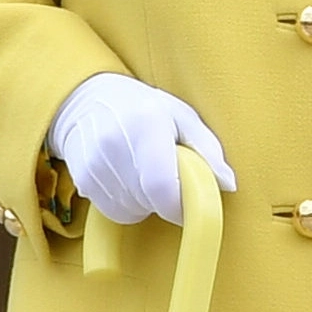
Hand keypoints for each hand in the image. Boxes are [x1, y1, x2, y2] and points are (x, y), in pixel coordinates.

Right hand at [47, 72, 239, 226]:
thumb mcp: (183, 116)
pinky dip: (128, 203)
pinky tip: (129, 179)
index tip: (190, 207)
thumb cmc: (144, 107)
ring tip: (147, 173)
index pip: (161, 184)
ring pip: (131, 210)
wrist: (88, 101)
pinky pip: (114, 210)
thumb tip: (229, 184)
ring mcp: (94, 164)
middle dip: (167, 200)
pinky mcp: (82, 180)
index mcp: (146, 124)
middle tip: (171, 178)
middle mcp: (115, 145)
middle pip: (149, 201)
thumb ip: (208, 149)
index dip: (179, 206)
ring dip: (147, 202)